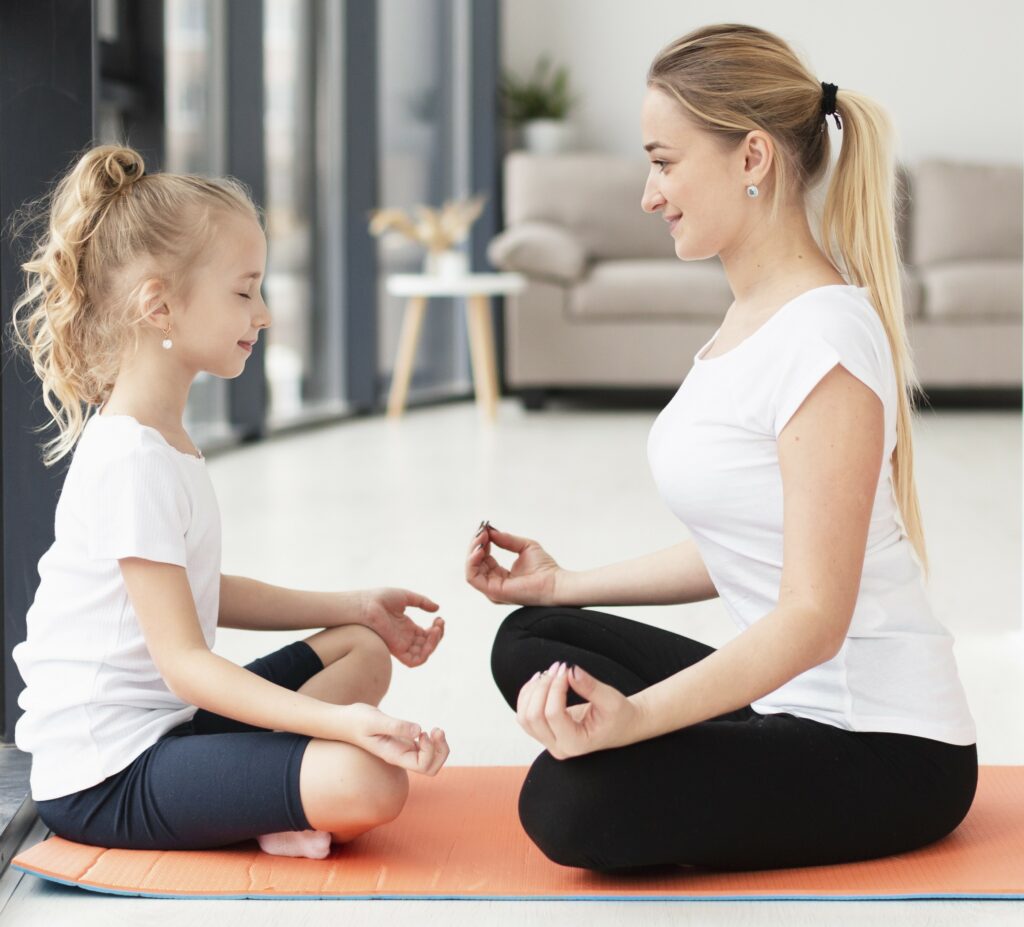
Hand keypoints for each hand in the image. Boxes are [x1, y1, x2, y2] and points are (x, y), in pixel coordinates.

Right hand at [340, 703, 449, 775]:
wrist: (345, 720)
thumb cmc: (356, 721)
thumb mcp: (374, 721)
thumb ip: (396, 726)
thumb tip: (419, 730)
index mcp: (394, 756)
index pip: (422, 766)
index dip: (430, 750)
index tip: (423, 733)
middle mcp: (401, 756)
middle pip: (431, 768)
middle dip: (441, 751)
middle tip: (437, 730)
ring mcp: (404, 750)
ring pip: (431, 759)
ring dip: (440, 746)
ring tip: (437, 730)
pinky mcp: (404, 741)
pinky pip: (426, 748)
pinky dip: (433, 740)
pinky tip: (427, 730)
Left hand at [360, 588, 444, 667]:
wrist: (365, 604)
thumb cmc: (380, 598)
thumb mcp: (406, 597)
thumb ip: (422, 602)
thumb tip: (437, 609)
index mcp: (407, 628)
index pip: (427, 635)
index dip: (437, 629)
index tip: (439, 618)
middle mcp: (405, 639)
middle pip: (428, 645)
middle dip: (438, 636)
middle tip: (439, 623)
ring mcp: (401, 645)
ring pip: (423, 655)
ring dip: (434, 644)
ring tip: (435, 629)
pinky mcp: (396, 650)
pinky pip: (413, 661)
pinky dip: (425, 654)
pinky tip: (429, 637)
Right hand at [465, 523, 561, 605]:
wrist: (556, 583)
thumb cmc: (545, 568)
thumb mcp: (524, 546)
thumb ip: (506, 539)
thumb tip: (490, 531)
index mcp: (500, 576)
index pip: (483, 558)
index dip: (482, 542)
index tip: (485, 528)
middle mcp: (494, 584)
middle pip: (475, 563)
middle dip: (476, 544)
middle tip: (482, 530)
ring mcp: (492, 589)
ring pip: (471, 569)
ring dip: (473, 550)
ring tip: (481, 537)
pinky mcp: (493, 591)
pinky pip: (473, 577)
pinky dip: (473, 561)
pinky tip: (481, 548)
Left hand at [516, 661, 642, 758]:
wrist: (622, 725)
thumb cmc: (619, 715)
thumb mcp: (611, 700)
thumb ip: (590, 687)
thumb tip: (570, 671)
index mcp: (576, 744)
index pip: (553, 714)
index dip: (555, 687)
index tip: (566, 668)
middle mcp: (559, 748)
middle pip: (533, 717)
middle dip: (541, 687)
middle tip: (558, 667)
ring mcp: (549, 742)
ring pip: (524, 717)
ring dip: (532, 691)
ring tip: (547, 673)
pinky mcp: (545, 733)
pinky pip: (524, 715)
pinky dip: (527, 695)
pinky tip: (539, 680)